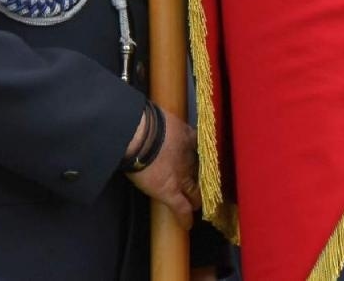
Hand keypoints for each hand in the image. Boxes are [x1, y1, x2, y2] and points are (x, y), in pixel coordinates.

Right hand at [123, 104, 199, 228]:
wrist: (139, 134)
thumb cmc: (146, 122)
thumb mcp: (162, 118)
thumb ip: (165, 124)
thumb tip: (154, 120)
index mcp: (186, 137)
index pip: (199, 148)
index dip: (200, 156)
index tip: (202, 160)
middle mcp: (188, 158)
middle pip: (200, 171)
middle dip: (202, 178)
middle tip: (204, 185)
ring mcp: (181, 176)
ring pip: (194, 191)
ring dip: (195, 198)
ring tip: (197, 204)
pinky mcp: (170, 192)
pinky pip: (182, 208)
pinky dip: (185, 217)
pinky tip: (188, 224)